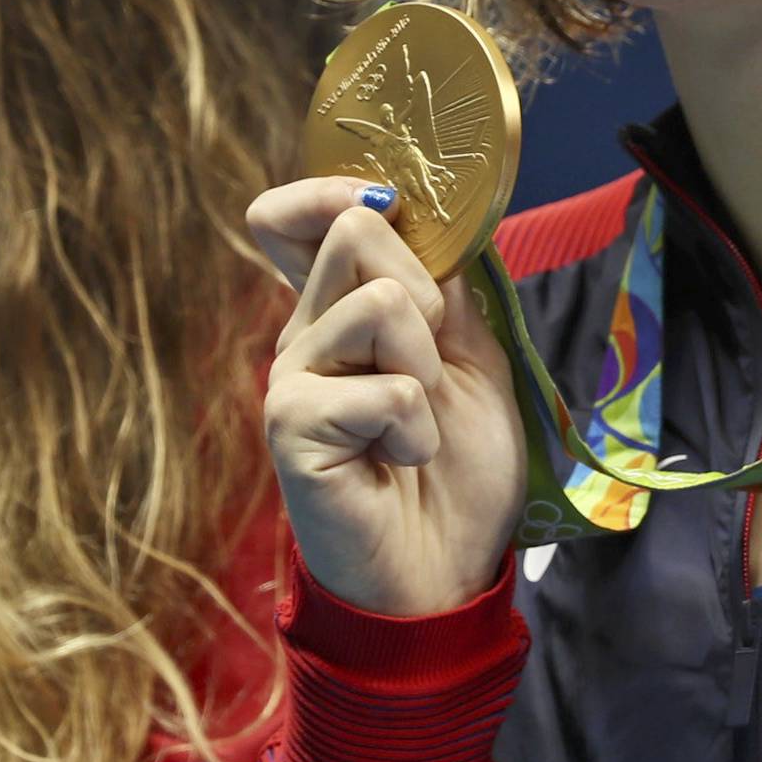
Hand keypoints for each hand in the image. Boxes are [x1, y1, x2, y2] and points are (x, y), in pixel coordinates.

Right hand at [252, 176, 524, 617]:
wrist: (444, 572)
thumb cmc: (457, 470)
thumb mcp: (471, 359)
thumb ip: (443, 289)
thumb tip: (417, 215)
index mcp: (341, 309)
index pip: (294, 215)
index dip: (334, 189)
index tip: (383, 204)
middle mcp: (303, 332)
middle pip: (353, 230)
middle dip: (424, 290)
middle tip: (429, 366)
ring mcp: (290, 376)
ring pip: (380, 300)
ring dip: (426, 366)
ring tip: (416, 423)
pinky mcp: (290, 426)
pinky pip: (380, 385)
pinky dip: (414, 424)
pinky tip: (399, 459)